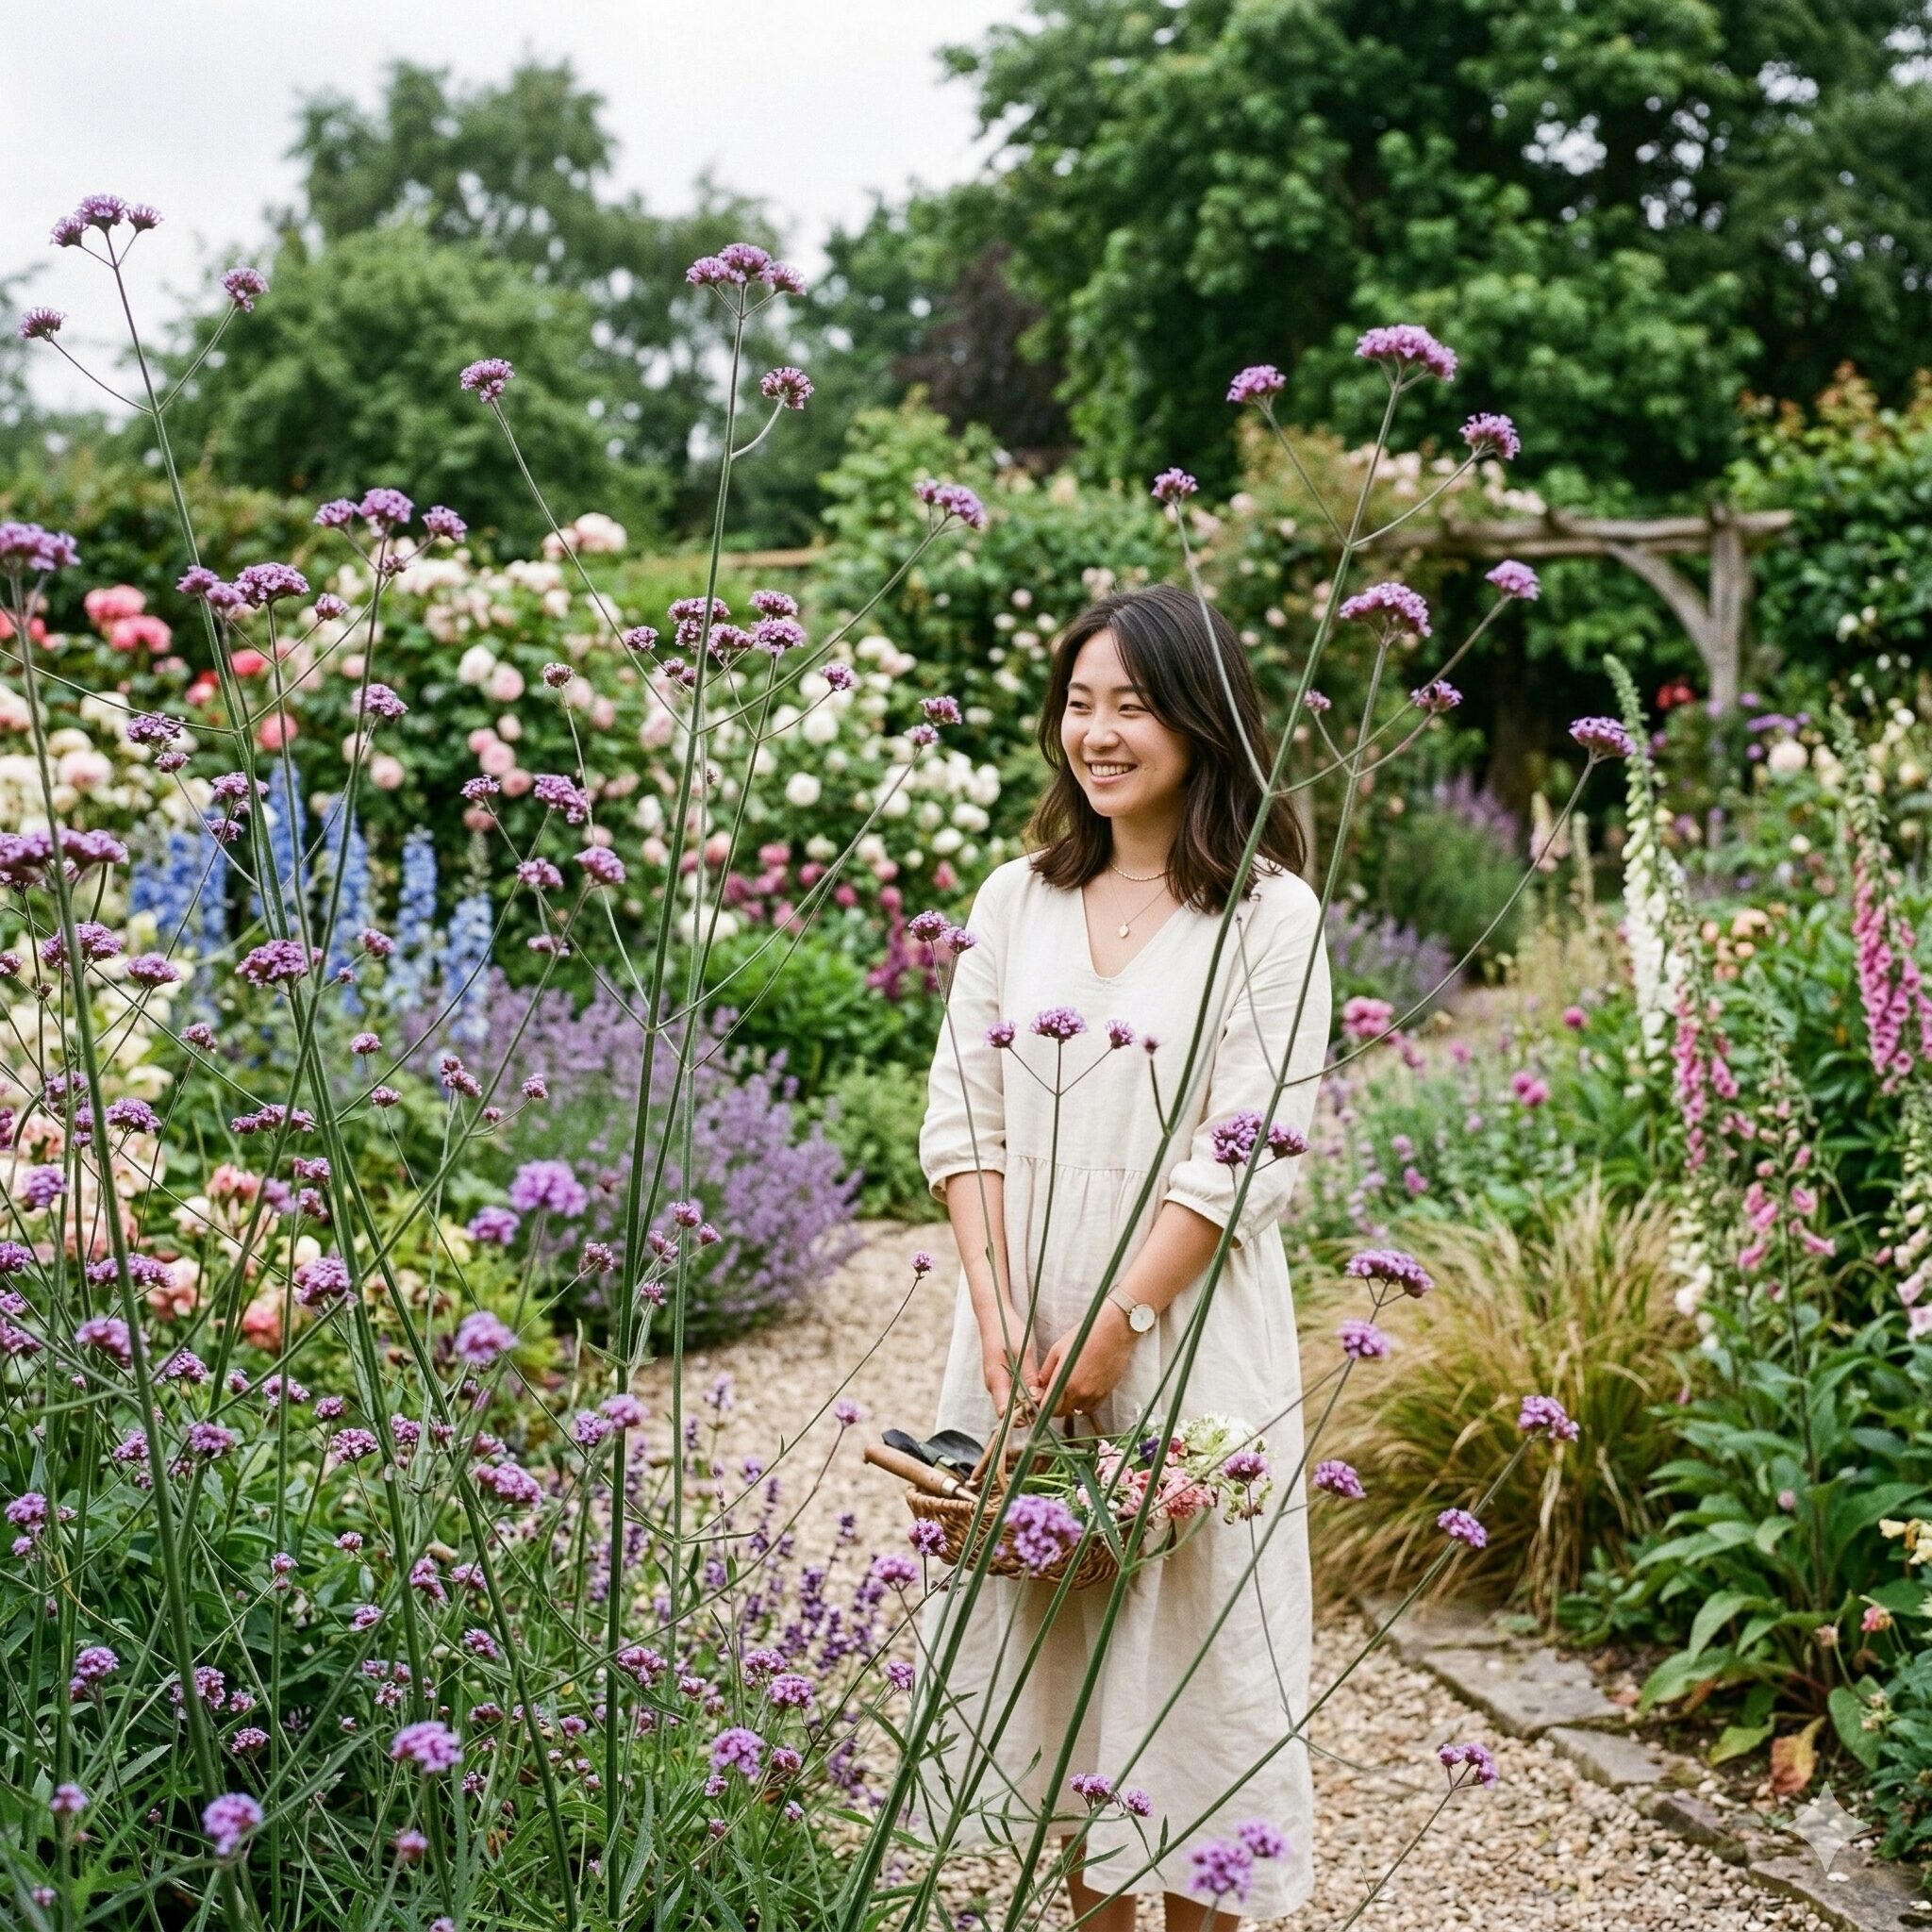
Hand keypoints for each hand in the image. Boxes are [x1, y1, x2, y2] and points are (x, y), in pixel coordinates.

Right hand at [980, 1308, 1039, 1421]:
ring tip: (1044, 1394)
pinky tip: (1037, 1387)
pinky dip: (1023, 1394)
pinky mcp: (1000, 1378)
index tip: (1038, 1410)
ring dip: (1026, 1403)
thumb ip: (1029, 1376)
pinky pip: (1011, 1393)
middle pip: (1008, 1411)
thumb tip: (1036, 1398)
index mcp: (996, 1380)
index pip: (1004, 1412)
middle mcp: (993, 1385)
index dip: (1020, 1417)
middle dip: (1027, 1412)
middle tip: (1046, 1403)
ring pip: (1010, 1402)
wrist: (994, 1315)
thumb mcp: (1023, 1351)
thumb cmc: (1007, 1329)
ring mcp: (995, 1382)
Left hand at [1032, 1305, 1135, 1419]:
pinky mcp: (1106, 1393)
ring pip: (1076, 1411)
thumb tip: (1040, 1384)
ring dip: (1069, 1405)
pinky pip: (1090, 1408)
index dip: (1042, 1405)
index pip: (1048, 1408)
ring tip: (1068, 1390)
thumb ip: (1047, 1370)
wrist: (1114, 1331)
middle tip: (1052, 1392)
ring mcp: (1094, 1395)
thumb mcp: (1058, 1349)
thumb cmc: (1084, 1335)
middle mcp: (1080, 1393)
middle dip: (1054, 1405)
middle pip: (1061, 1412)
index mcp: (1065, 1382)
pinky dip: (1083, 1404)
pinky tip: (1081, 1391)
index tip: (1041, 1396)